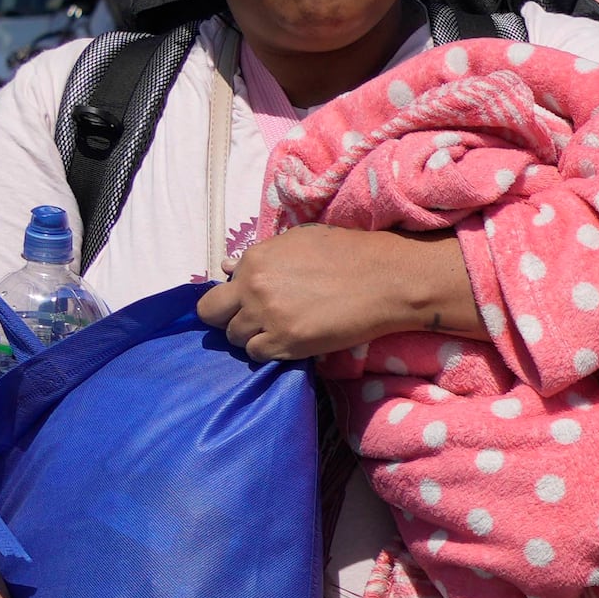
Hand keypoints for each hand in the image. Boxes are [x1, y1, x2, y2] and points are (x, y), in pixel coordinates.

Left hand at [198, 226, 464, 363]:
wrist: (386, 279)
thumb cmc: (349, 254)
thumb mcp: (298, 243)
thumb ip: (260, 258)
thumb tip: (227, 268)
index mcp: (254, 261)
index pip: (216, 290)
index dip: (230, 300)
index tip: (247, 305)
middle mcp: (253, 288)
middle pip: (212, 316)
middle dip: (228, 320)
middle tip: (253, 323)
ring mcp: (268, 316)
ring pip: (236, 338)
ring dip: (253, 337)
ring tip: (281, 331)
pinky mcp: (288, 341)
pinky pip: (258, 354)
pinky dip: (270, 352)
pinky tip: (291, 341)